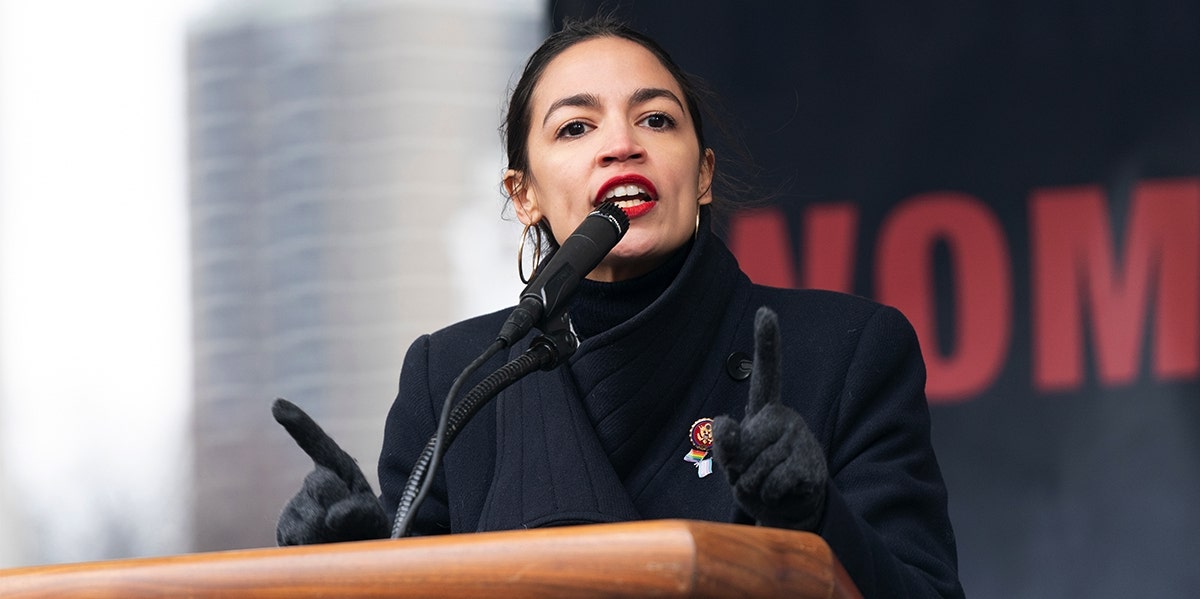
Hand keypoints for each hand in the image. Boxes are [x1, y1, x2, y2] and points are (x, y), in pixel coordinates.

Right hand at [273, 398, 389, 544]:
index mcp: (338, 470)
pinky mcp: (284, 532)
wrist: (357, 557)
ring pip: (311, 517)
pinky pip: (298, 538)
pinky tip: (322, 548)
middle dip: (342, 503)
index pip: (318, 443)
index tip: (277, 404)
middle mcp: (314, 483)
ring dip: (329, 533)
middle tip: (351, 524)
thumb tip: (333, 517)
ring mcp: (295, 507)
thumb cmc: (369, 533)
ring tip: (339, 540)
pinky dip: (314, 546)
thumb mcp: (374, 519)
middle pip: (321, 483)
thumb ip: (360, 512)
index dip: (300, 423)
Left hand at [712, 307, 828, 530]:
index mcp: (766, 411)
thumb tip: (724, 423)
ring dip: (753, 488)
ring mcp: (802, 440)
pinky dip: (769, 497)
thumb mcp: (732, 461)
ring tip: (768, 486)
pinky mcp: (812, 466)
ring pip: (754, 470)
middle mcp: (786, 418)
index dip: (767, 343)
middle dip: (739, 471)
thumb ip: (723, 442)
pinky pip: (772, 484)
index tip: (766, 311)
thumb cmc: (756, 478)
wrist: (790, 511)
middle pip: (742, 447)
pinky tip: (784, 493)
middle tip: (756, 475)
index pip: (767, 373)